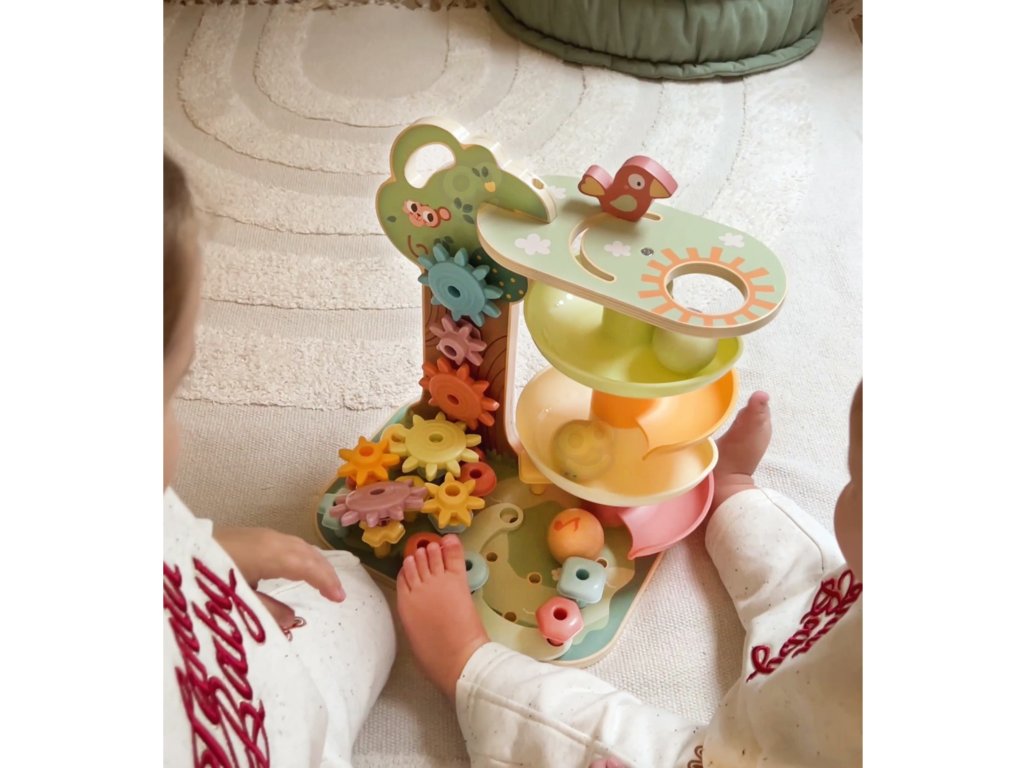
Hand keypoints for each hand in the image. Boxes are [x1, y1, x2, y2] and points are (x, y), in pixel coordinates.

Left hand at [213, 526, 345, 632]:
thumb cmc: (205, 579)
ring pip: (297, 546)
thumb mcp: (237, 600)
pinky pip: (286, 544)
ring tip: (322, 582)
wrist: (171, 551)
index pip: (308, 566)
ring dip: (312, 562)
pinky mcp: (249, 536)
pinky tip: (295, 568)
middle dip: (324, 572)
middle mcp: (270, 540)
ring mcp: (259, 535)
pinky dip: (299, 556)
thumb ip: (267, 611)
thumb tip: (293, 621)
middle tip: (337, 594)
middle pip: (307, 553)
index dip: (326, 582)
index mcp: (271, 554)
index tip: (339, 600)